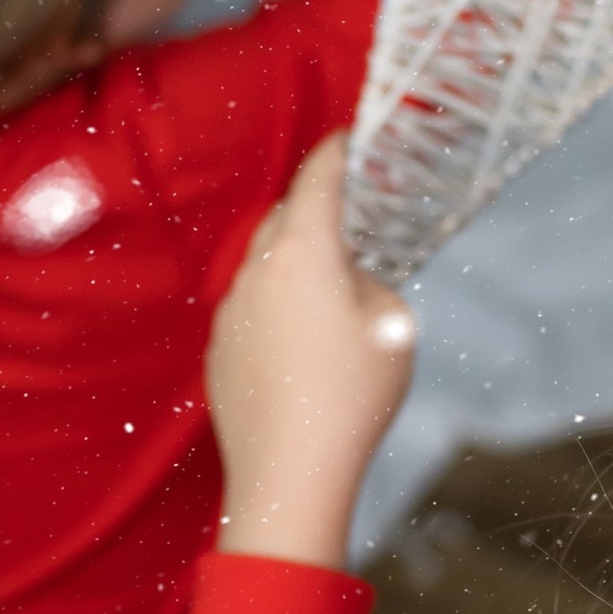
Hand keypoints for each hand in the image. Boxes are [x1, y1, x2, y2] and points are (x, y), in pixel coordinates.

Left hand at [208, 135, 415, 568]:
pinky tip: (304, 348)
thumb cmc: (352, 396)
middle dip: (315, 211)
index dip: (337, 153)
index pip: (318, 179)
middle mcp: (258, 270)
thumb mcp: (393, 327)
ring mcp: (232, 311)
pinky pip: (251, 310)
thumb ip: (371, 283)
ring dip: (295, 266)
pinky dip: (277, 309)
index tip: (350, 138)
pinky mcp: (219, 349)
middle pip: (285, 219)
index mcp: (304, 252)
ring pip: (265, 267)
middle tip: (351, 220)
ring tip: (332, 297)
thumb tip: (348, 278)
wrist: (288, 474)